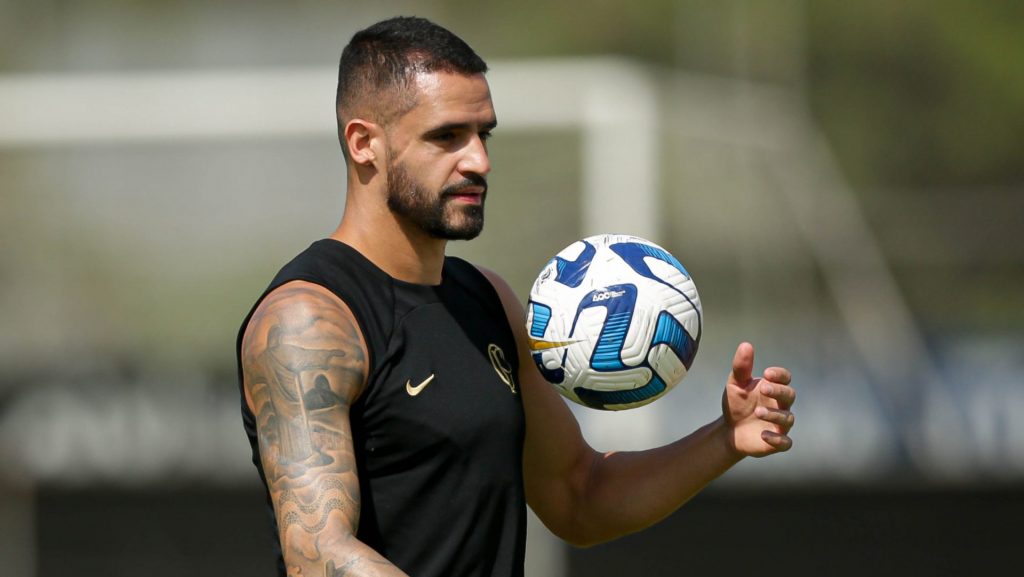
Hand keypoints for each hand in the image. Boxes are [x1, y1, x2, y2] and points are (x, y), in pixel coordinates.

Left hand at [721, 342, 794, 457]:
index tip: (766, 373)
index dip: (780, 375)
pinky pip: (785, 442)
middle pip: (789, 395)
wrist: (729, 430)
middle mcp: (780, 405)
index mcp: (773, 388)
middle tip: (763, 389)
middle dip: (778, 391)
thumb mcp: (735, 384)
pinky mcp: (777, 442)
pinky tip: (763, 434)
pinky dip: (777, 439)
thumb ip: (741, 367)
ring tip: (757, 412)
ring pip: (787, 418)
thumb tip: (746, 344)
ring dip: (774, 414)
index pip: (785, 378)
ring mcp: (780, 424)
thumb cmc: (736, 403)